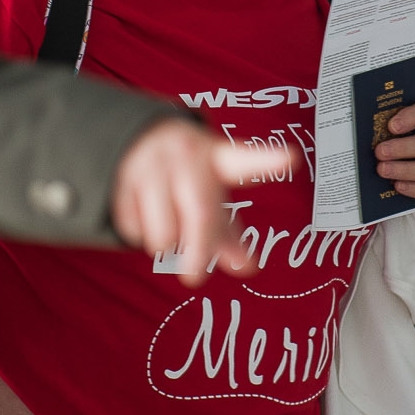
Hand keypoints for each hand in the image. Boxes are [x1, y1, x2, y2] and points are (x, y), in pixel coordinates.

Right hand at [112, 119, 287, 285]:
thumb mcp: (212, 196)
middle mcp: (188, 157)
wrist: (137, 136)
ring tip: (166, 229)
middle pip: (200, 214)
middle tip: (195, 278)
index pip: (246, 161)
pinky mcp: (122, 176)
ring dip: (164, 246)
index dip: (268, 160)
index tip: (292, 158)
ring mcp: (153, 164)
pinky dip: (137, 235)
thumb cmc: (188, 176)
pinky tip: (142, 215)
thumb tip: (247, 268)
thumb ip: (229, 234)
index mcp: (219, 158)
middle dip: (199, 252)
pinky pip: (132, 228)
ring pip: (162, 233)